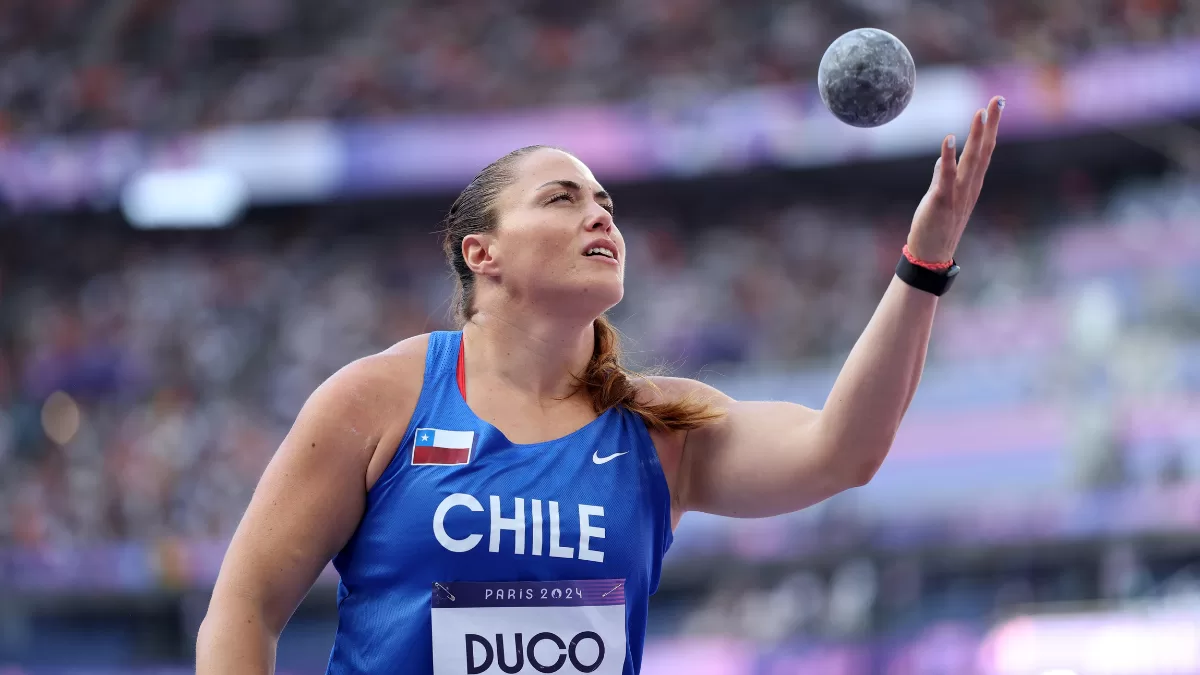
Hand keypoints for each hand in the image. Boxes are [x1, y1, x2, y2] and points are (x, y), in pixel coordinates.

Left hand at [906, 96, 1003, 262]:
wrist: (931, 255)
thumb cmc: (936, 226)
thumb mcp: (941, 196)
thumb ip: (943, 176)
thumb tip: (944, 160)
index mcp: (972, 184)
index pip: (984, 151)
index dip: (990, 128)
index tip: (995, 105)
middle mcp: (970, 186)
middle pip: (983, 151)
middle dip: (990, 125)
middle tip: (997, 100)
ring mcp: (958, 193)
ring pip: (970, 160)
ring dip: (976, 136)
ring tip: (981, 112)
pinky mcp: (942, 200)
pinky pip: (946, 176)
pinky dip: (949, 157)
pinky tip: (949, 139)